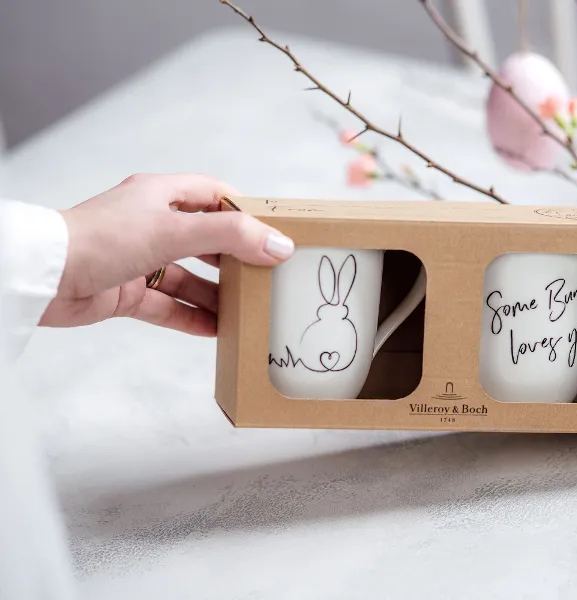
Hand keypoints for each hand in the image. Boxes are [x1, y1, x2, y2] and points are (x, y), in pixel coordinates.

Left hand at [40, 173, 294, 335]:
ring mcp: (139, 259)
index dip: (244, 212)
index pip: (213, 195)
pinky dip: (191, 317)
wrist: (43, 276)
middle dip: (235, 258)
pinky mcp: (126, 292)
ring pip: (189, 277)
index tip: (271, 232)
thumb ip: (231, 236)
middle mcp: (151, 224)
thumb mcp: (175, 230)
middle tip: (264, 274)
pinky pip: (168, 306)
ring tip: (246, 310)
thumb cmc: (101, 239)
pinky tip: (215, 330)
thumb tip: (279, 245)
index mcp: (161, 195)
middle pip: (205, 239)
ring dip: (215, 294)